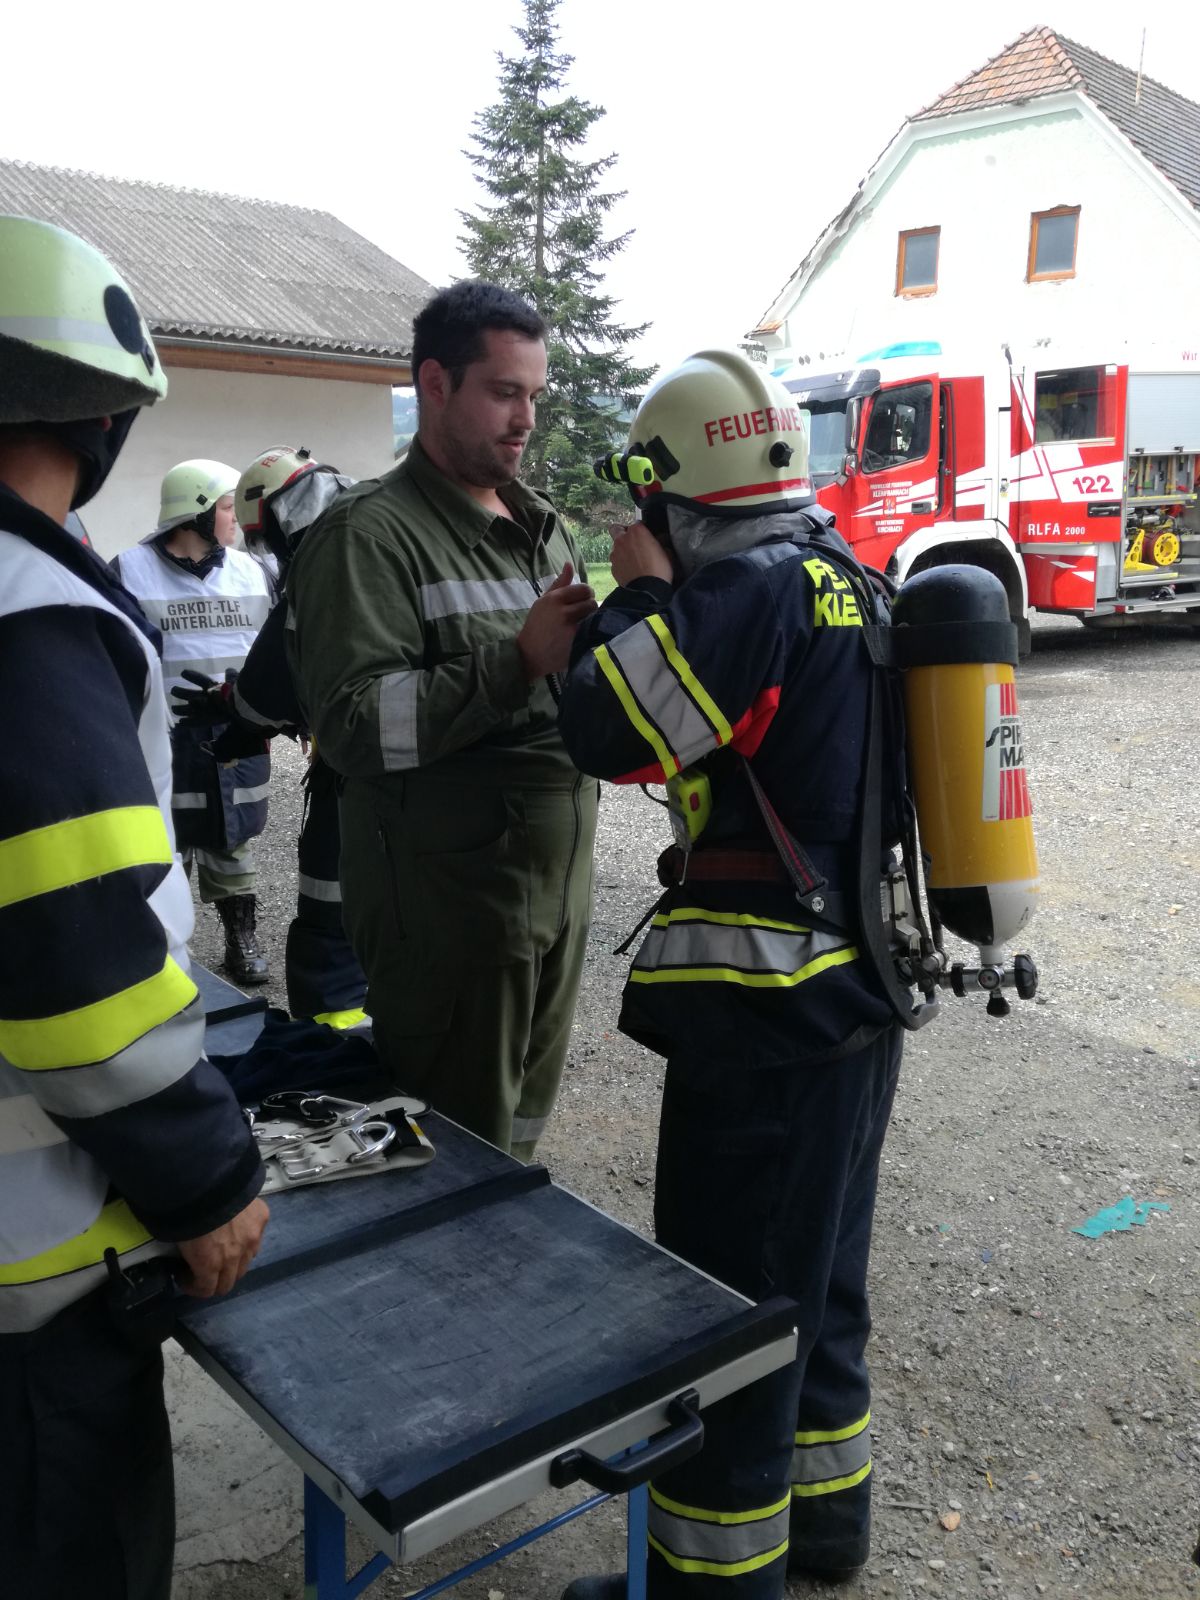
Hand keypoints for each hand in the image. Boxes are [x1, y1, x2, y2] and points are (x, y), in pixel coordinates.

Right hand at [171, 668, 233, 726]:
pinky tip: (180, 723)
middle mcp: (208, 699)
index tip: (183, 672)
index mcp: (214, 687)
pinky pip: (197, 722)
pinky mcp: (209, 720)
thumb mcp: (234, 681)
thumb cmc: (236, 693)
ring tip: (173, 708)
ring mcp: (207, 710)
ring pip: (190, 709)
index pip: (201, 680)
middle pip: (191, 695)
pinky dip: (189, 723)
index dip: (193, 676)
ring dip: (181, 709)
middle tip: (173, 690)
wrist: (242, 707)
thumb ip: (231, 676)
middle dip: (181, 692)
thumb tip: (229, 670)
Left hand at [177, 1196, 269, 1297]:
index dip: (194, 1287)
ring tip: (223, 1247)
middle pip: (230, 1281)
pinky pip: (256, 1238)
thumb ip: (186, 1254)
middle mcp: (235, 1256)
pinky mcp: (262, 1218)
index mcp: (210, 1264)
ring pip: (247, 1262)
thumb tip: (184, 1257)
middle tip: (203, 1266)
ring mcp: (253, 1237)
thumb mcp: (176, 1237)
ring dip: (234, 1261)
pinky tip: (236, 1228)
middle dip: (215, 1278)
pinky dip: (247, 1239)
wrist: (208, 1177)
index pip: (208, 1290)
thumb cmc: (184, 1208)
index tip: (184, 1276)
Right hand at [516, 563, 596, 679]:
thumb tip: (569, 564)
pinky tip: (583, 635)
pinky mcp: (576, 641)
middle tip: (582, 615)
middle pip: (592, 602)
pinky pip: (592, 630)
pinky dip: (591, 631)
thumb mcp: (543, 601)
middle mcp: (563, 611)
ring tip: (582, 625)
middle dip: (589, 607)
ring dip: (592, 619)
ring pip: (594, 616)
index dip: (586, 595)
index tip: (582, 601)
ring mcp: (571, 627)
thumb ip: (559, 583)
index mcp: (555, 598)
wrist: (529, 654)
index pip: (584, 589)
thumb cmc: (537, 625)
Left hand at [610, 521, 673, 587]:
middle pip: (617, 529)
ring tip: (633, 560)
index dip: (643, 530)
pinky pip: (616, 561)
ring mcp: (615, 553)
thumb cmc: (659, 570)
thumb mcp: (667, 552)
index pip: (637, 524)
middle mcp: (622, 539)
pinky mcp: (613, 567)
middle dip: (623, 533)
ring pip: (616, 547)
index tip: (647, 537)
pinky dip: (621, 563)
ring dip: (622, 550)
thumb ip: (660, 542)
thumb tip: (659, 539)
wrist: (648, 591)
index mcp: (637, 531)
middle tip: (633, 542)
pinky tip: (631, 570)